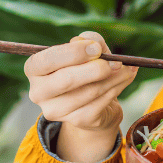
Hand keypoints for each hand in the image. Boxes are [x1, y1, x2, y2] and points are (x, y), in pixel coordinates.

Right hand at [25, 31, 137, 162]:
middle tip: (116, 62)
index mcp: (35, 69)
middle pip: (66, 80)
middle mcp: (39, 92)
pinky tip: (125, 78)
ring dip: (114, 78)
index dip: (72, 53)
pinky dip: (117, 88)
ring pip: (89, 92)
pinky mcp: (77, 121)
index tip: (96, 48)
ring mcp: (56, 110)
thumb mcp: (87, 50)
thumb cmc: (85, 69)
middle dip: (96, 69)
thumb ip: (90, 41)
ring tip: (127, 68)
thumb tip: (93, 43)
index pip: (46, 61)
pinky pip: (100, 103)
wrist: (94, 102)